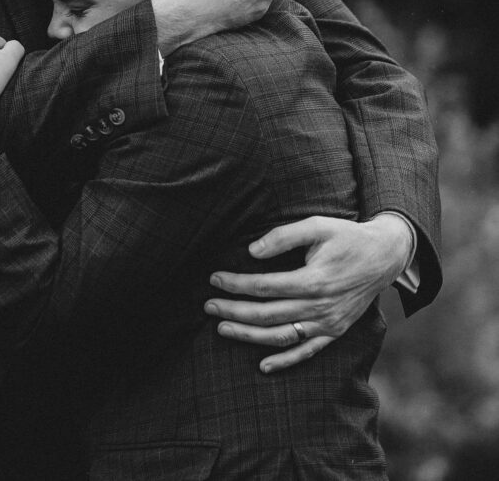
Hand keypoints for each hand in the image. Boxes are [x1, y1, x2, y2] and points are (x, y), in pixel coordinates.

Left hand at [204, 213, 411, 372]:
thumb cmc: (347, 237)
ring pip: (282, 337)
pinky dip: (285, 361)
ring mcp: (328, 323)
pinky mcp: (335, 332)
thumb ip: (283, 236)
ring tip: (222, 329)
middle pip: (268, 314)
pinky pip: (307, 352)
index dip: (236, 284)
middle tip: (208, 306)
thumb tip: (252, 251)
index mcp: (314, 280)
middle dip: (234, 311)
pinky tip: (262, 366)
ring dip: (250, 336)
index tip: (214, 279)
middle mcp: (320, 307)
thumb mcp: (317, 226)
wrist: (384, 256)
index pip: (264, 286)